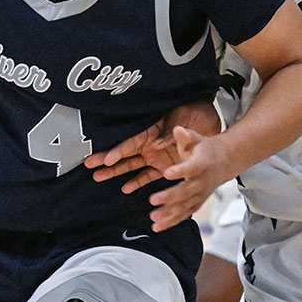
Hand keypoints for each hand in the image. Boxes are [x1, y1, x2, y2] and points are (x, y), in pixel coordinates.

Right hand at [84, 100, 220, 192]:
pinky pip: (148, 175)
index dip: (119, 150)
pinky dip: (137, 182)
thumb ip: (171, 130)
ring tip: (98, 178)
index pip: (132, 141)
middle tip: (89, 166)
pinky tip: (126, 189)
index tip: (106, 159)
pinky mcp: (164, 165)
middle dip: (106, 159)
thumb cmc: (196, 112)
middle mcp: (150, 143)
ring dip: (115, 172)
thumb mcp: (184, 116)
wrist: (212, 120)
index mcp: (153, 129)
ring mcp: (156, 155)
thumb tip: (158, 143)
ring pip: (131, 165)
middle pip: (125, 153)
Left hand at [149, 126, 230, 231]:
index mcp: (202, 163)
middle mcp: (202, 181)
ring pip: (185, 206)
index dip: (180, 171)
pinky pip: (184, 214)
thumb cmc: (205, 149)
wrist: (224, 162)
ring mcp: (200, 194)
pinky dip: (171, 222)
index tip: (167, 173)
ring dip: (169, 214)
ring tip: (153, 218)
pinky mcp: (197, 203)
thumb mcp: (197, 138)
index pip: (191, 168)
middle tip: (153, 199)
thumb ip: (185, 136)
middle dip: (170, 197)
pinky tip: (158, 227)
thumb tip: (177, 129)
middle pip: (187, 191)